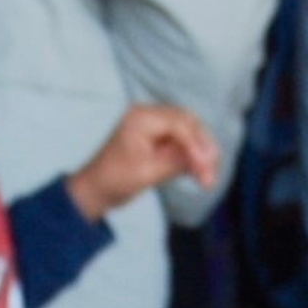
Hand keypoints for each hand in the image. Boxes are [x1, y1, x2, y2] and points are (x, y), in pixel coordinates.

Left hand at [65, 104, 222, 217]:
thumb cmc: (114, 179)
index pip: (179, 124)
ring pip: (190, 134)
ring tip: (209, 177)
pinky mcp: (160, 141)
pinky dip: (194, 158)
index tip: (206, 167)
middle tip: (211, 173)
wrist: (96, 191)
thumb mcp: (147, 172)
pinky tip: (201, 174)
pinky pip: (184, 144)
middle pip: (189, 124)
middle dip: (203, 148)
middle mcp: (151, 116)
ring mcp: (156, 127)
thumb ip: (176, 162)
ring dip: (201, 154)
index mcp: (142, 117)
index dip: (196, 145)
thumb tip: (205, 159)